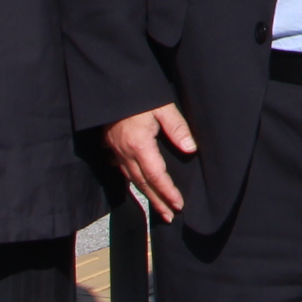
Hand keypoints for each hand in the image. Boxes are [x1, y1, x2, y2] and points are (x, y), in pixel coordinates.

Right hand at [105, 102, 195, 221]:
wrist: (110, 84)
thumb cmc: (138, 95)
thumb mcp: (162, 107)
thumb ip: (177, 128)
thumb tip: (191, 149)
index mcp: (139, 146)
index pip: (156, 176)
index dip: (168, 193)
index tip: (179, 205)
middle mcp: (125, 153)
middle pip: (143, 184)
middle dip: (157, 202)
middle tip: (169, 216)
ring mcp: (116, 150)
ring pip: (131, 179)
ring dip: (145, 195)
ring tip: (157, 208)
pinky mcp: (111, 145)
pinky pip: (121, 169)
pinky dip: (132, 180)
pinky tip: (136, 184)